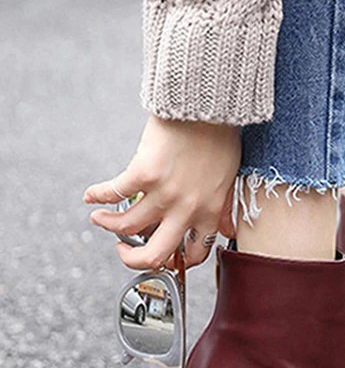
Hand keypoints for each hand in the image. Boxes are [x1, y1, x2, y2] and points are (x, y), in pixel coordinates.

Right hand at [83, 115, 240, 269]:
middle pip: (155, 255)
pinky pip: (113, 194)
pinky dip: (96, 197)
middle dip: (132, 259)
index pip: (194, 255)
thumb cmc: (220, 137)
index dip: (174, 261)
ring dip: (107, 225)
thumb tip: (225, 230)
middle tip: (123, 248)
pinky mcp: (144, 173)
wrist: (208, 106)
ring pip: (127, 227)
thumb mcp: (231, 178)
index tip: (160, 254)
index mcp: (211, 212)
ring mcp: (165, 193)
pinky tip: (91, 196)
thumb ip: (224, 207)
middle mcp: (188, 209)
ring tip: (101, 218)